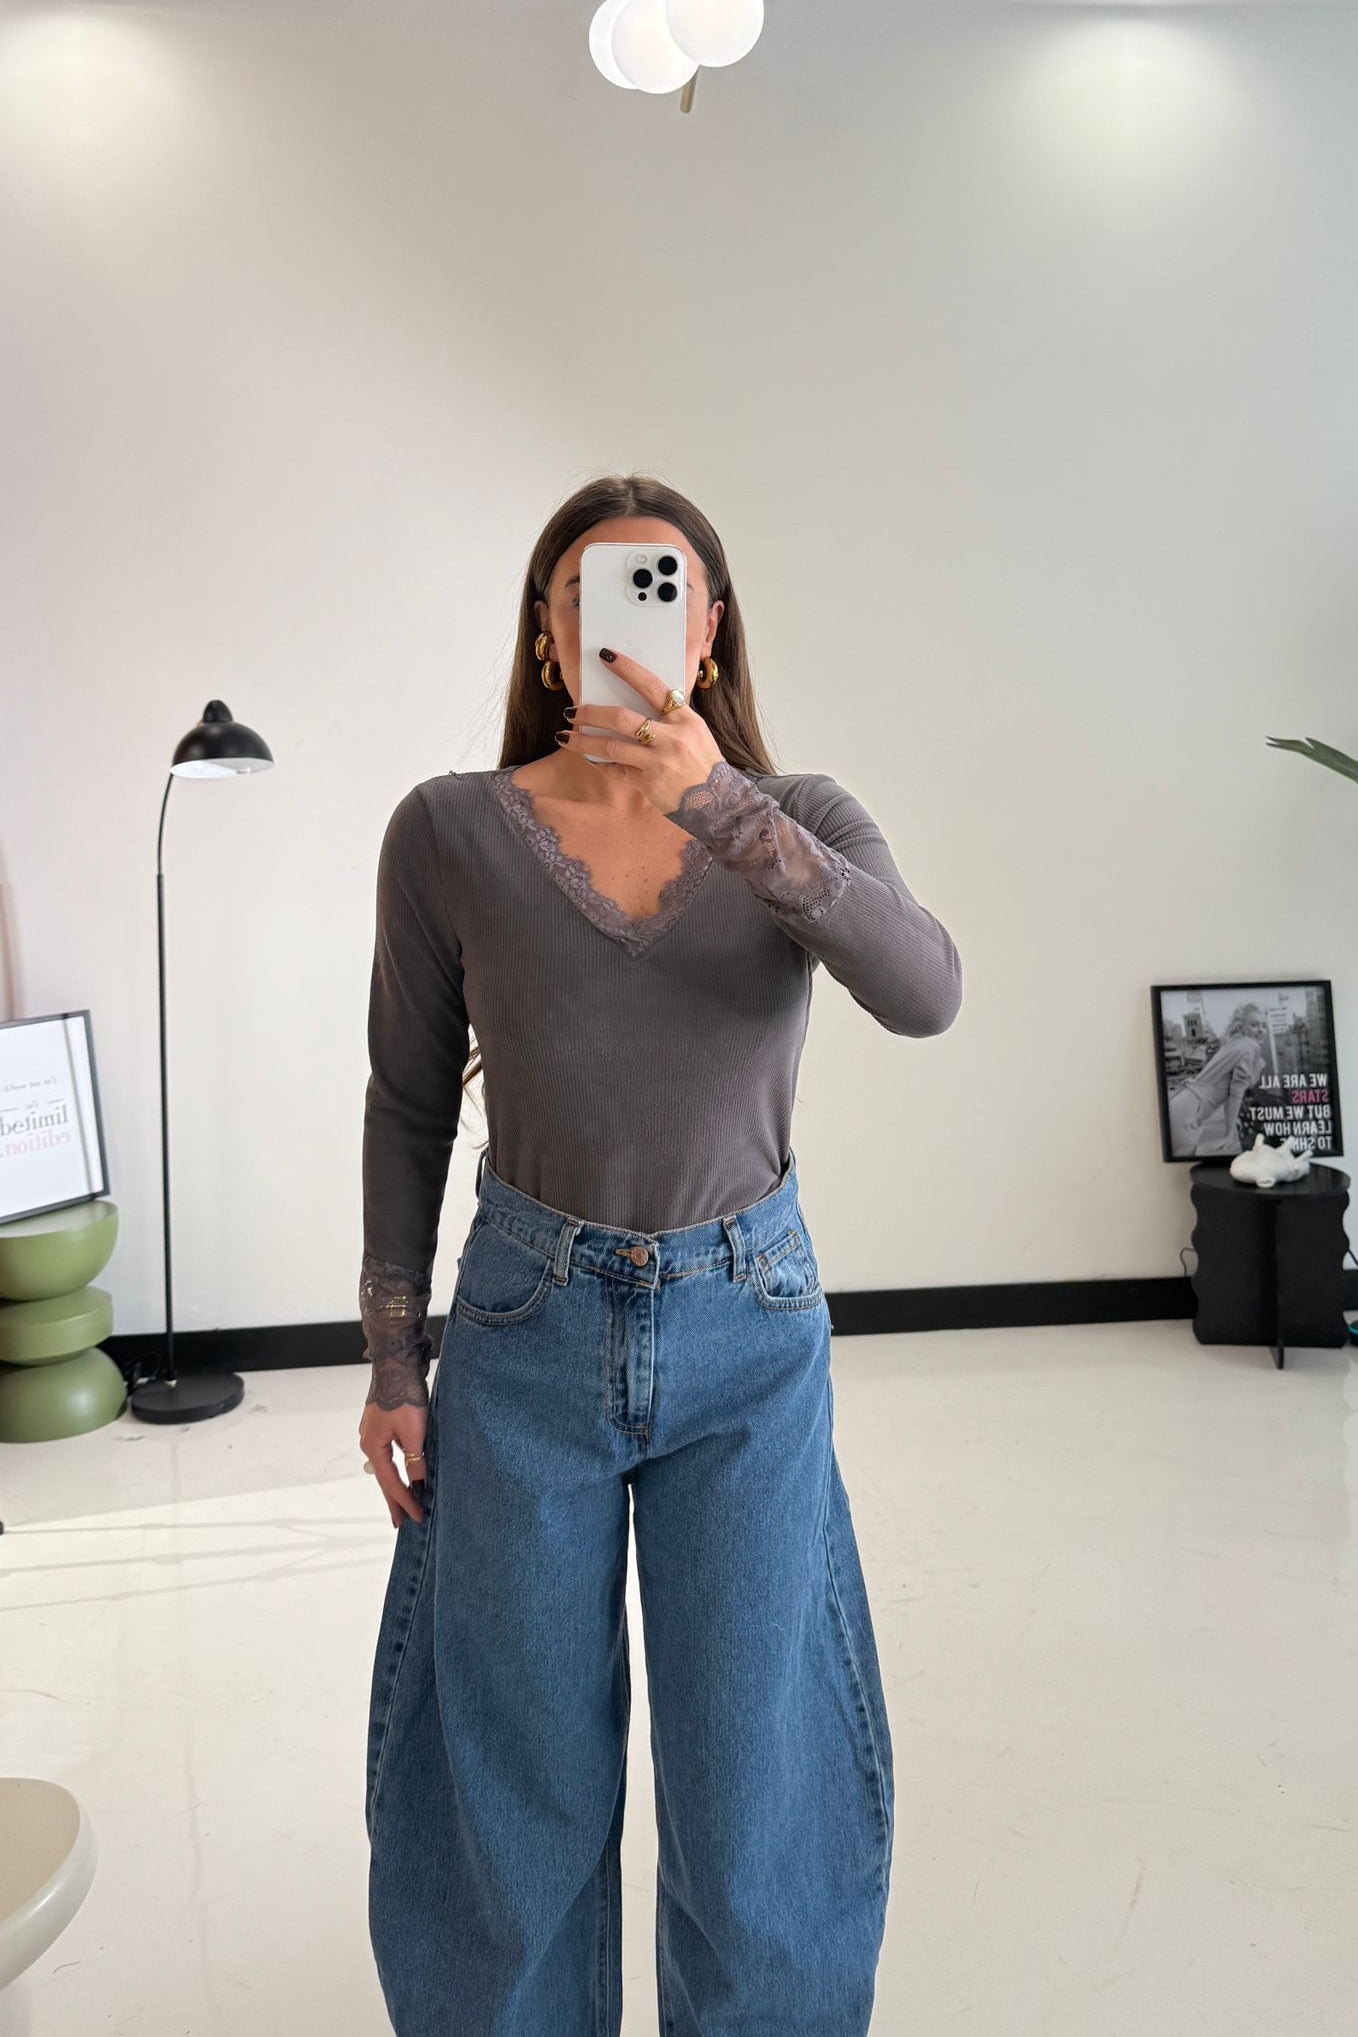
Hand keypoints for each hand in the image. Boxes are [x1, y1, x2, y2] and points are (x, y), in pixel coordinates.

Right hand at [359, 1390, 427, 1528]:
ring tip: (407, 1501)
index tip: (417, 1516)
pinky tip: (409, 1470)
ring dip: (398, 1483)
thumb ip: (416, 1458)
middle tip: (402, 1522)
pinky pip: (392, 1452)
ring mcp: (375, 1432)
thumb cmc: (403, 1394)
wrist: (396, 1363)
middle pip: (384, 1478)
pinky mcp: (383, 1423)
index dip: (406, 1501)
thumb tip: (418, 1480)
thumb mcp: (414, 1431)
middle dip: (395, 1500)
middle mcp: (369, 1442)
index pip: (391, 1482)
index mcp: (373, 1446)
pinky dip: (400, 1465)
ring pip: (388, 1465)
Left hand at [556, 648, 724, 815]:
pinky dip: (600, 764)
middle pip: (622, 718)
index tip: (606, 657)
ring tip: (564, 736)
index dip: (628, 670)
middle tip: (572, 711)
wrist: (719, 803)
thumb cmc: (703, 763)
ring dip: (582, 741)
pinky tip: (589, 758)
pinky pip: (616, 770)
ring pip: (610, 747)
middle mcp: (670, 739)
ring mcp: (658, 763)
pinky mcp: (648, 784)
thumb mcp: (695, 732)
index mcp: (684, 720)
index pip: (652, 686)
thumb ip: (669, 717)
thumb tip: (635, 701)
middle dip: (591, 713)